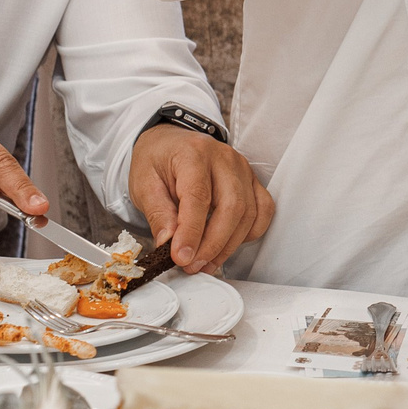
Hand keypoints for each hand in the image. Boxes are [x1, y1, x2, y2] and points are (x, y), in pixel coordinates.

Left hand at [129, 126, 272, 277]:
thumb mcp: (144, 184)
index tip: (181, 257)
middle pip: (232, 206)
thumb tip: (168, 243)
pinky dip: (250, 233)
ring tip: (205, 262)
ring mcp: (243, 169)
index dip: (191, 232)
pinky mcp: (252, 181)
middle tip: (192, 265)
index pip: (199, 197)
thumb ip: (158, 213)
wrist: (170, 143)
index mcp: (193, 154)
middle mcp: (224, 158)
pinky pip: (263, 210)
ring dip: (228, 245)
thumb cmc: (157, 161)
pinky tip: (228, 244)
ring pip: (249, 213)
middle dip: (213, 244)